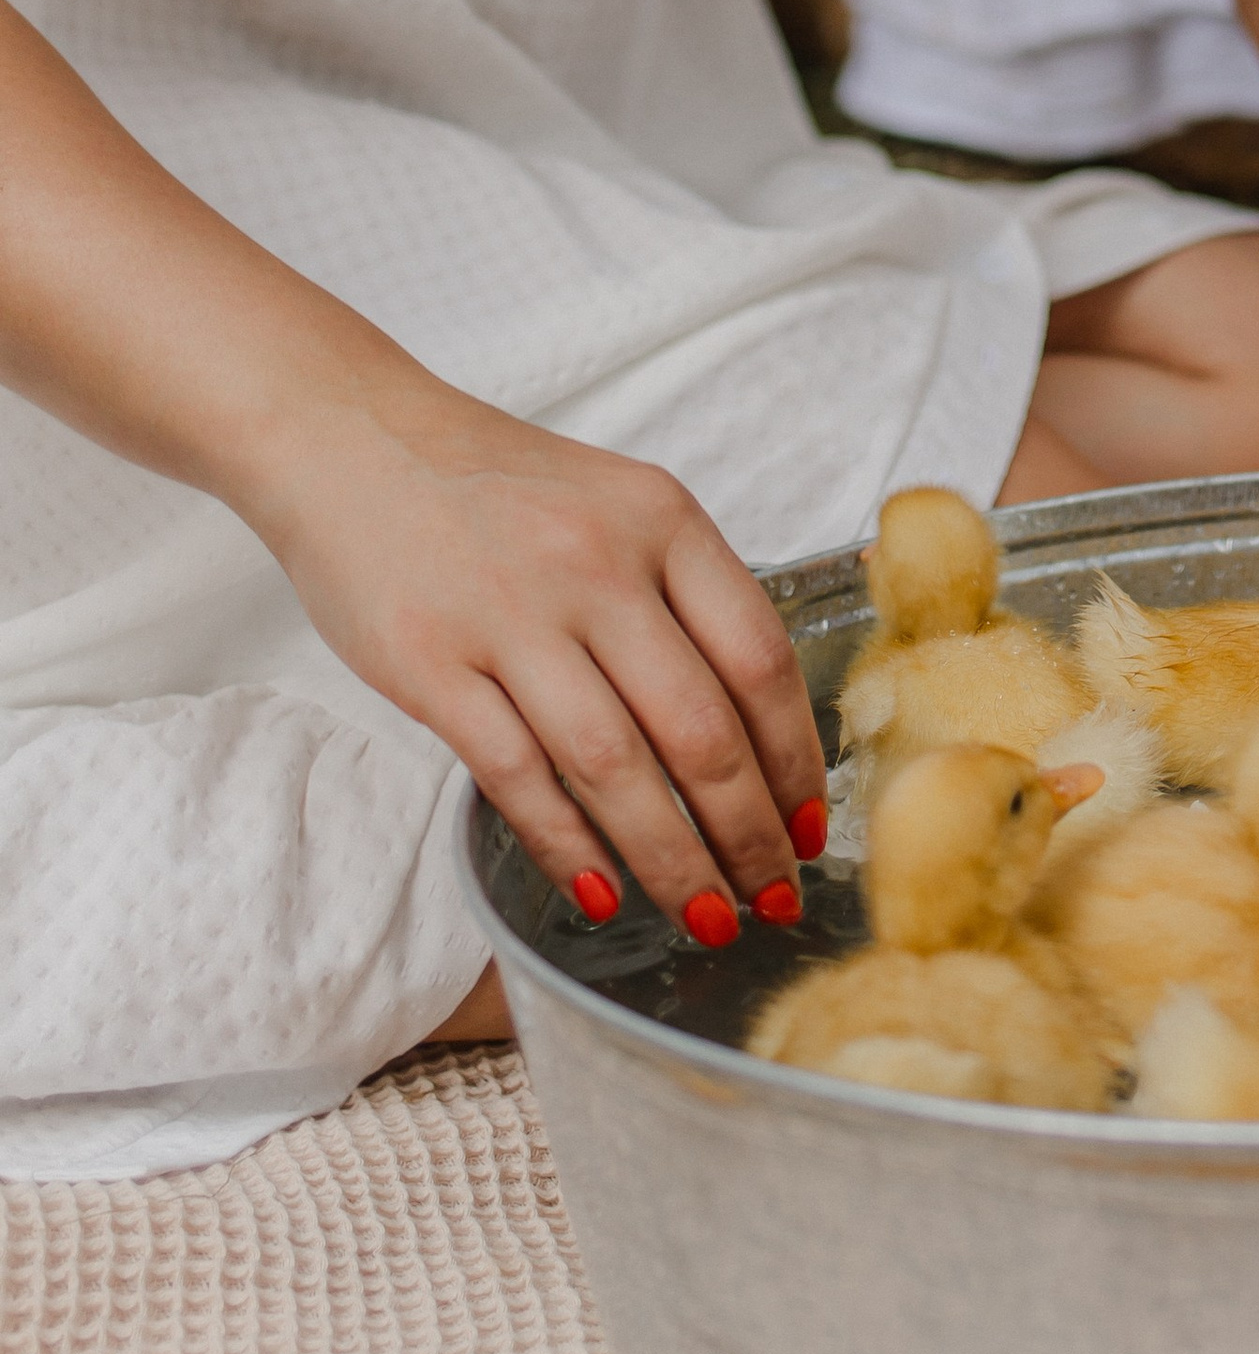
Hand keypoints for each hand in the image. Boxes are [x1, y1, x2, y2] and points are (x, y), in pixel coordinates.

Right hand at [247, 383, 825, 937]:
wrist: (353, 439)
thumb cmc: (496, 486)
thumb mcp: (617, 502)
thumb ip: (683, 592)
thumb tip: (759, 723)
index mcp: (662, 518)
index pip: (760, 656)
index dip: (795, 757)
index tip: (810, 824)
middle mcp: (597, 564)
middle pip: (700, 729)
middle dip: (748, 833)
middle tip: (773, 898)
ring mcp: (511, 616)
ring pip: (615, 767)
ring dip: (671, 859)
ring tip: (705, 915)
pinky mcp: (431, 665)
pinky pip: (518, 776)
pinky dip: (568, 847)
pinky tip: (603, 893)